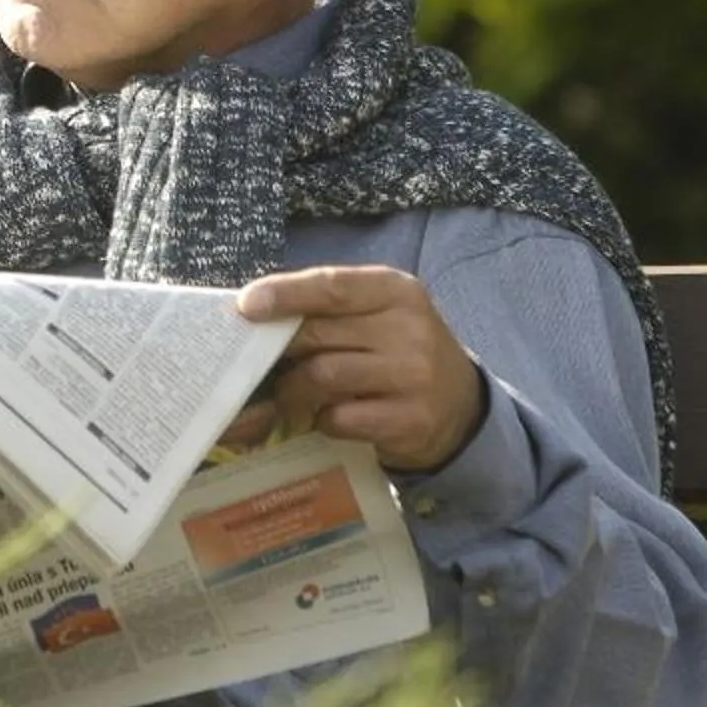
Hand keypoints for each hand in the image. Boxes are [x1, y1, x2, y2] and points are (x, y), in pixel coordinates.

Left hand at [237, 265, 485, 475]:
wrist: (460, 406)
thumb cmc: (399, 350)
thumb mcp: (377, 315)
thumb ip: (327, 310)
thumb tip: (252, 312)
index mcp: (394, 289)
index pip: (332, 285)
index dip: (286, 294)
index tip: (246, 305)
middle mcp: (408, 327)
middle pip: (319, 334)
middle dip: (277, 351)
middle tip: (252, 365)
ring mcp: (414, 375)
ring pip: (324, 376)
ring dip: (294, 390)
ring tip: (288, 396)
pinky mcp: (412, 420)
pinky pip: (342, 419)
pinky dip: (323, 421)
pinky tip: (327, 418)